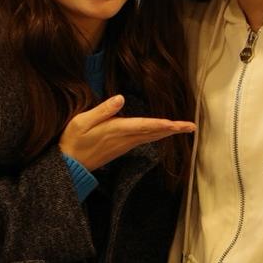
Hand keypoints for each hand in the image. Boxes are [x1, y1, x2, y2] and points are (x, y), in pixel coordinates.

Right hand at [59, 95, 195, 170]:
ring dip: (168, 131)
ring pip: (151, 136)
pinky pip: (145, 139)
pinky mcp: (123, 146)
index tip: (176, 124)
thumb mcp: (82, 121)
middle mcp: (125, 138)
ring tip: (184, 127)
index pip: (143, 126)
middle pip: (153, 132)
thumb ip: (102, 110)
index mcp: (116, 130)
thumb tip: (121, 98)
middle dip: (173, 129)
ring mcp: (125, 144)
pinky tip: (163, 131)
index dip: (161, 124)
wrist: (70, 164)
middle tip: (191, 127)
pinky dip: (157, 134)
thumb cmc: (74, 140)